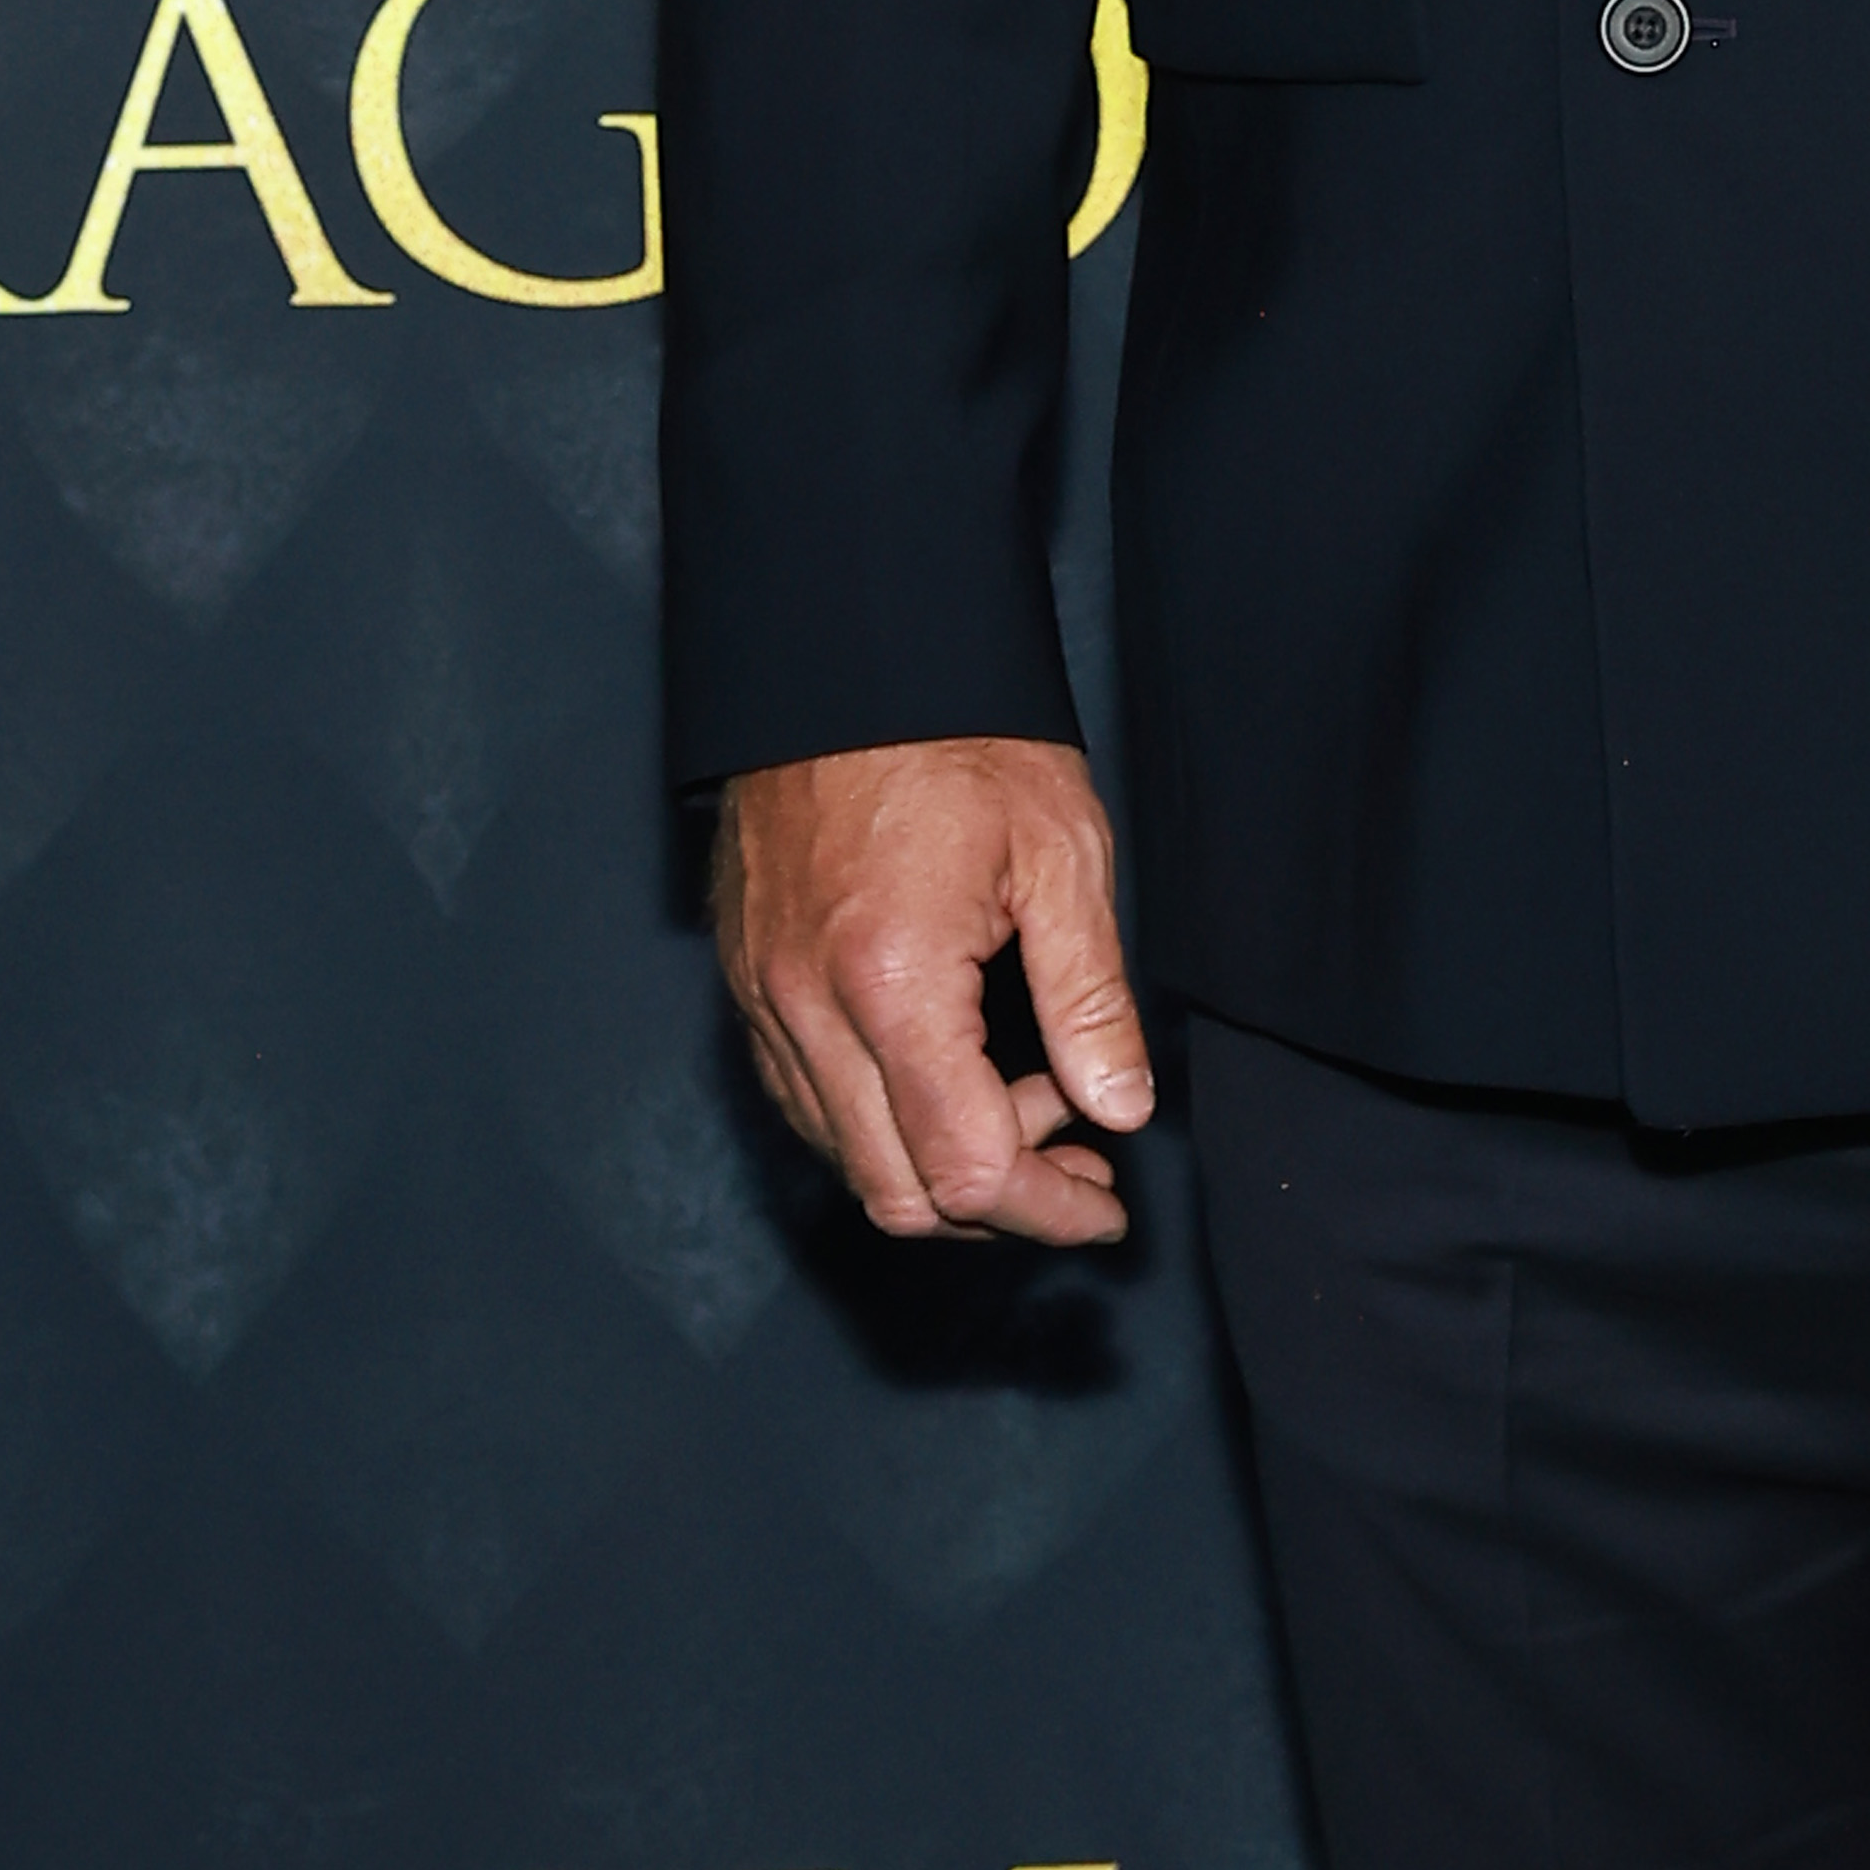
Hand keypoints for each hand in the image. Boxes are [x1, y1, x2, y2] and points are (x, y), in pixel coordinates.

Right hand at [714, 736, 1152, 1247]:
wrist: (845, 661)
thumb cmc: (959, 740)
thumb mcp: (1060, 853)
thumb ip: (1090, 997)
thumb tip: (1121, 1110)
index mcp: (891, 981)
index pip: (966, 1168)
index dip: (1049, 1208)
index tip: (1107, 1204)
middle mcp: (807, 1010)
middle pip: (896, 1194)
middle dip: (1000, 1208)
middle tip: (1083, 1167)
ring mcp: (765, 1003)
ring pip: (846, 1160)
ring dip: (942, 1168)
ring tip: (1034, 1110)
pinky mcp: (748, 987)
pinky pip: (810, 1105)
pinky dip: (886, 1125)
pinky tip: (958, 1078)